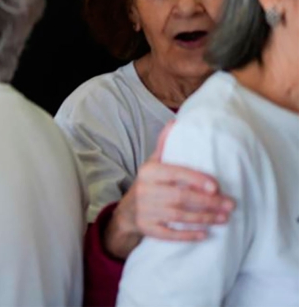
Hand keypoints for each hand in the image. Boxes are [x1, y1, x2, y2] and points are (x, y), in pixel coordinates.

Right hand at [103, 122, 234, 258]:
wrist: (127, 211)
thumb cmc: (150, 183)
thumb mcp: (153, 163)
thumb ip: (165, 145)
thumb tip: (175, 122)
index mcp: (149, 172)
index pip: (175, 174)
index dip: (196, 179)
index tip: (216, 186)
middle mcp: (144, 191)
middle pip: (180, 197)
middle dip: (207, 202)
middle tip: (230, 205)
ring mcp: (145, 211)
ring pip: (177, 216)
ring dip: (203, 218)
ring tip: (224, 218)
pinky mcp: (147, 228)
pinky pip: (169, 234)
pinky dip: (187, 235)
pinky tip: (204, 234)